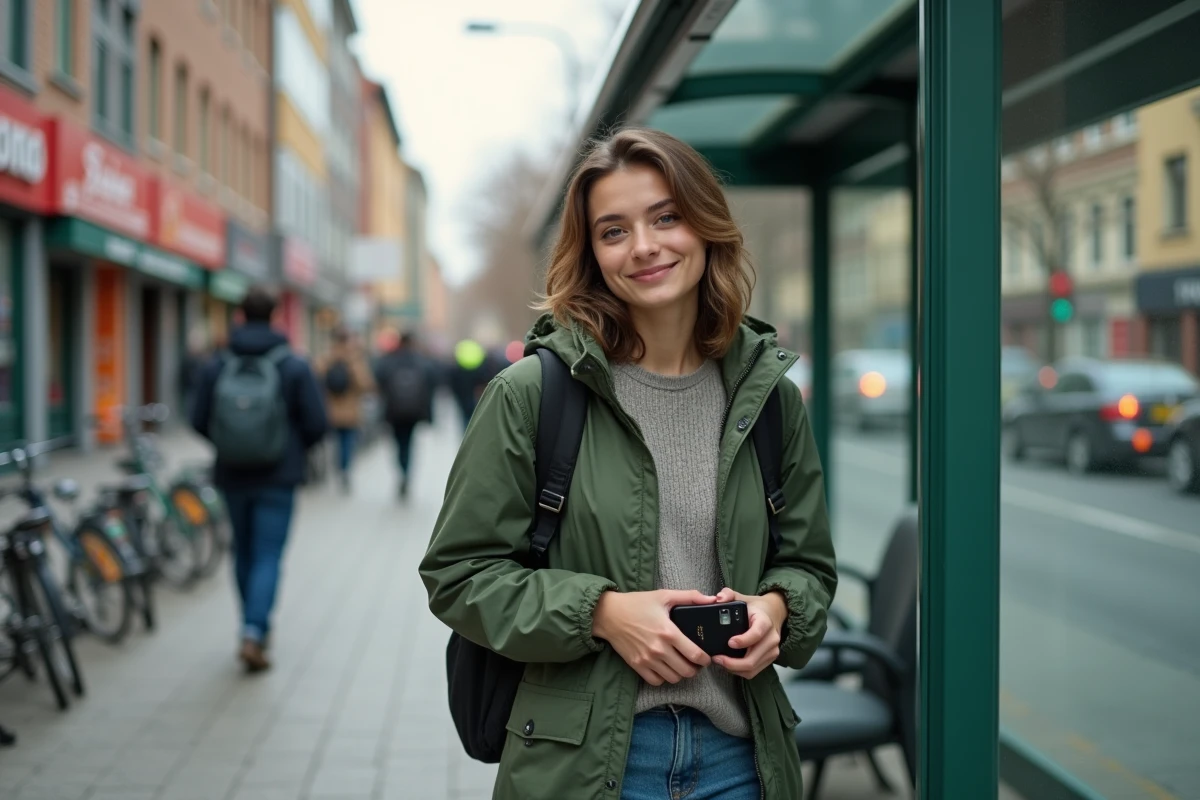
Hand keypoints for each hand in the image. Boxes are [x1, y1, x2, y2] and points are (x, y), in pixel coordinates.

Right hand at [592, 590, 714, 685]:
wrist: (608, 614)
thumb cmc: (637, 603)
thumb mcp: (664, 595)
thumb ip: (689, 597)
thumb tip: (711, 599)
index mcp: (668, 632)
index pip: (695, 655)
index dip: (705, 659)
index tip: (706, 657)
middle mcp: (659, 649)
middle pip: (686, 671)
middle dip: (695, 668)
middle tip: (695, 662)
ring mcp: (647, 659)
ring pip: (673, 678)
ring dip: (680, 674)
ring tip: (680, 664)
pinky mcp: (637, 665)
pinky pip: (656, 681)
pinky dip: (663, 677)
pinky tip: (665, 668)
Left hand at [711, 588, 787, 679]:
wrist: (773, 613)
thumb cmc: (754, 608)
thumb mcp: (742, 597)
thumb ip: (728, 594)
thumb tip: (718, 598)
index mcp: (765, 621)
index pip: (757, 633)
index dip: (744, 640)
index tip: (730, 642)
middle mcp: (772, 638)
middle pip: (753, 658)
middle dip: (732, 663)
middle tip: (716, 658)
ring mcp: (772, 650)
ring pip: (752, 669)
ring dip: (734, 669)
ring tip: (720, 662)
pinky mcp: (770, 659)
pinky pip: (754, 672)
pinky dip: (739, 671)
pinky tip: (729, 664)